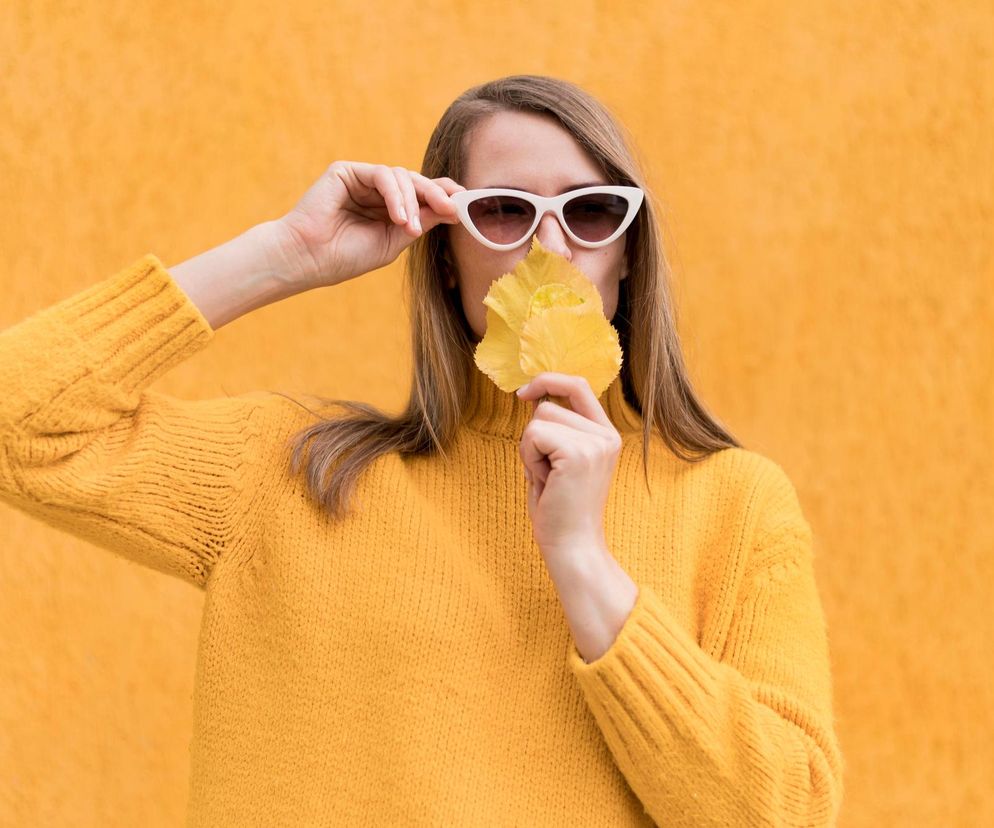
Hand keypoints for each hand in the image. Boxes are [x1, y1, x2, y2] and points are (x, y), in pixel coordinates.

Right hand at [276, 160, 465, 287]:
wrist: (308, 259)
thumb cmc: (345, 257)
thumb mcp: (393, 242)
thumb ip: (420, 222)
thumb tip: (451, 208)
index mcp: (387, 210)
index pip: (421, 196)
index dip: (443, 196)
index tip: (463, 205)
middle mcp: (376, 192)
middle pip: (416, 182)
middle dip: (436, 194)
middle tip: (452, 208)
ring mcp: (361, 180)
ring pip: (401, 177)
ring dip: (411, 201)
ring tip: (409, 227)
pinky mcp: (347, 171)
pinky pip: (382, 174)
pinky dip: (394, 194)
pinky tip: (398, 216)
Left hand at [516, 372, 622, 554]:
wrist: (572, 547)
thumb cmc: (559, 509)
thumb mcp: (559, 460)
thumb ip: (556, 429)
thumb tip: (534, 396)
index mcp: (606, 435)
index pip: (579, 385)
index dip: (548, 380)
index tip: (524, 393)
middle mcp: (607, 435)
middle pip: (549, 403)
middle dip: (533, 434)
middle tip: (545, 470)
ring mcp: (596, 443)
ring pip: (539, 418)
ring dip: (530, 449)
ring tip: (547, 478)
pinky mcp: (579, 453)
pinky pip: (534, 434)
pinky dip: (528, 457)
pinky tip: (545, 482)